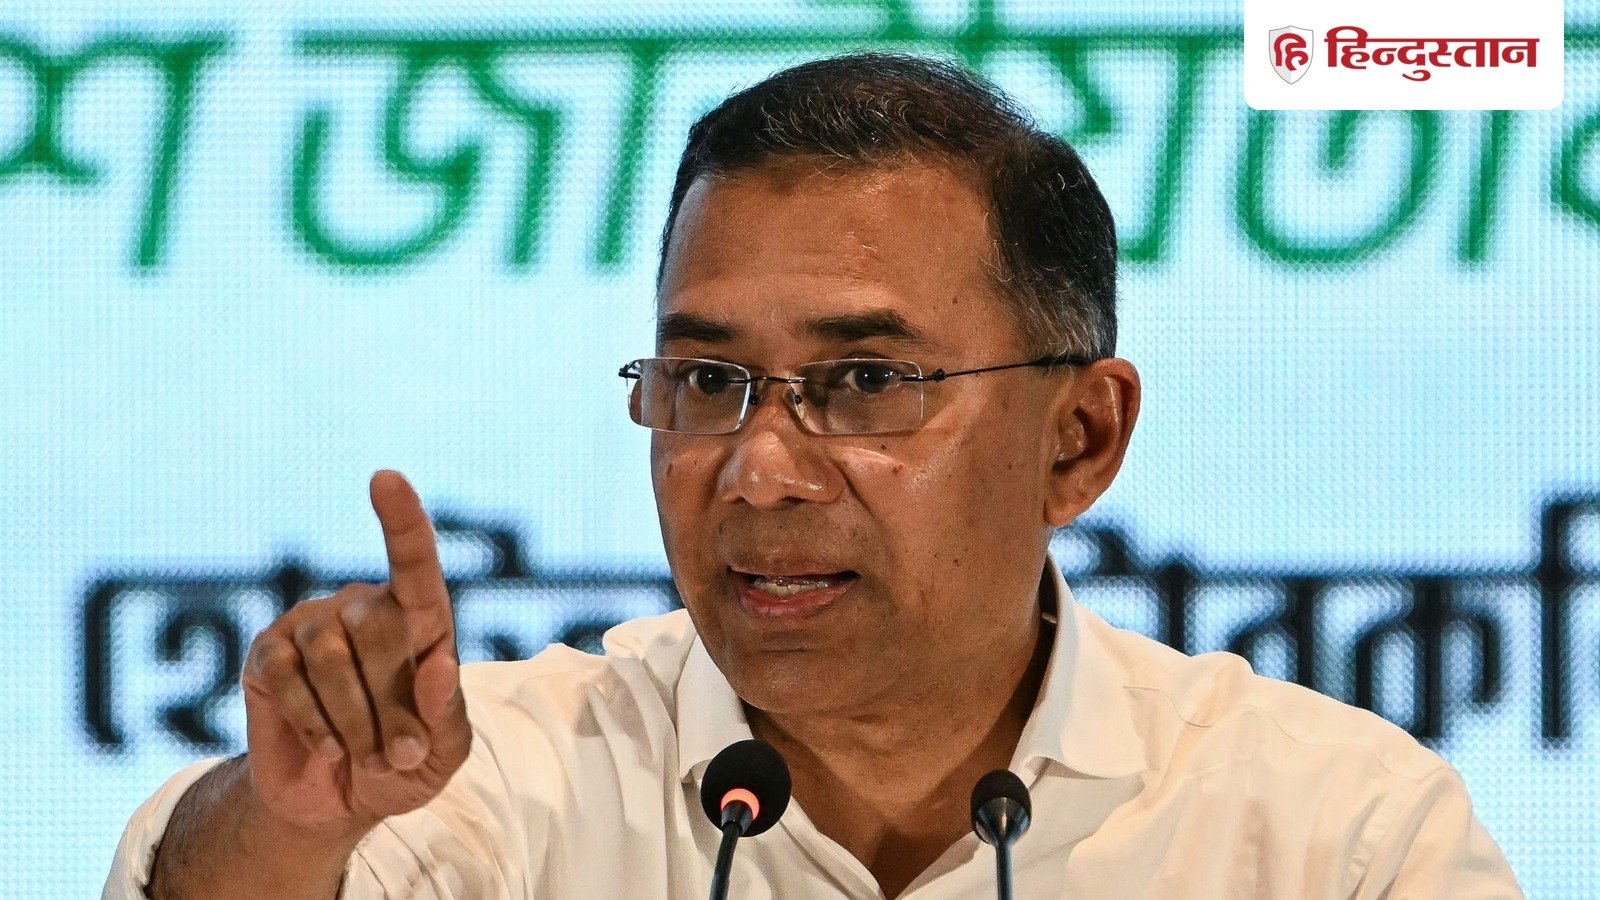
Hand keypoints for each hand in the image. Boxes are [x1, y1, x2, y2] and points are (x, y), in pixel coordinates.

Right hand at [240, 470, 470, 831]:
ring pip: (330, 656)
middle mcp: (361, 607)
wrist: (339, 803)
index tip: (385, 478)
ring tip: (363, 753)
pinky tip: (328, 745)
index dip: (402, 520)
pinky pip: (288, 678)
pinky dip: (315, 723)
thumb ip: (447, 713)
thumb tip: (440, 663)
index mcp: (418, 618)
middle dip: (390, 702)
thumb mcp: (444, 752)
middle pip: (376, 627)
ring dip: (354, 721)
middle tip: (396, 751)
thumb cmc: (405, 764)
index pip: (414, 561)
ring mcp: (310, 625)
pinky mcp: (266, 654)